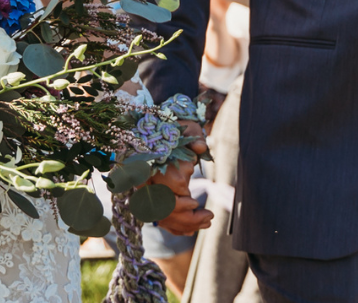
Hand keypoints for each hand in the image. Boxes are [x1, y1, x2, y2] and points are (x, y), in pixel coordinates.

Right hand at [152, 122, 213, 236]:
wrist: (161, 134)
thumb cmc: (178, 130)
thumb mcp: (187, 128)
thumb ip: (193, 137)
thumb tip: (200, 147)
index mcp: (155, 165)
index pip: (165, 192)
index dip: (180, 202)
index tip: (196, 203)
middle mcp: (148, 180)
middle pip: (164, 210)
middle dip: (187, 218)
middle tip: (210, 216)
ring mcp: (147, 192)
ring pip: (163, 217)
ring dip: (186, 224)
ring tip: (207, 221)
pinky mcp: (151, 200)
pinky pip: (162, 219)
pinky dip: (176, 227)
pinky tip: (193, 229)